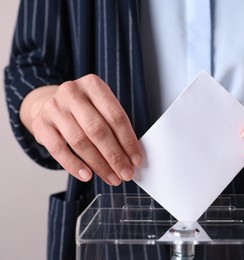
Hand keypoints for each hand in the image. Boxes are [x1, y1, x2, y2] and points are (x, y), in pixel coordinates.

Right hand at [20, 74, 141, 184]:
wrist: (49, 103)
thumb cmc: (84, 109)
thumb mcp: (101, 107)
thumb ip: (116, 127)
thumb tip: (131, 157)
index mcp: (93, 85)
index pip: (116, 116)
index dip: (128, 141)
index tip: (136, 160)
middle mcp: (72, 92)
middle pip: (98, 130)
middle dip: (115, 156)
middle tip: (126, 173)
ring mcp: (54, 108)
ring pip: (80, 141)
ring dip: (99, 164)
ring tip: (112, 177)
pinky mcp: (40, 124)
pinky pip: (58, 150)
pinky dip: (74, 165)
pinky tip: (87, 175)